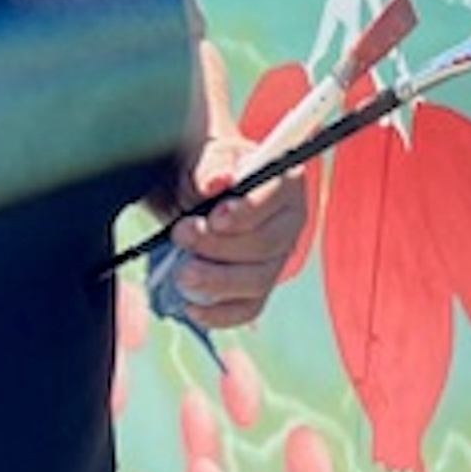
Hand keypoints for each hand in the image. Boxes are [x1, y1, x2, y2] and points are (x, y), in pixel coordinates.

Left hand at [169, 136, 307, 329]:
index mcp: (284, 182)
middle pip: (266, 244)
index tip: (215, 217)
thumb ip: (211, 167)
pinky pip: (248, 308)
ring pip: (258, 281)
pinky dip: (220, 313)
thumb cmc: (205, 171)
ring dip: (217, 281)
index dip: (249, 210)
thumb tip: (217, 182)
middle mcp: (288, 222)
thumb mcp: (204, 158)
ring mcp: (277, 258)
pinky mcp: (259, 286)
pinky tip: (193, 307)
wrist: (192, 192)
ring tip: (183, 273)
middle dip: (220, 246)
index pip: (277, 195)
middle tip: (182, 235)